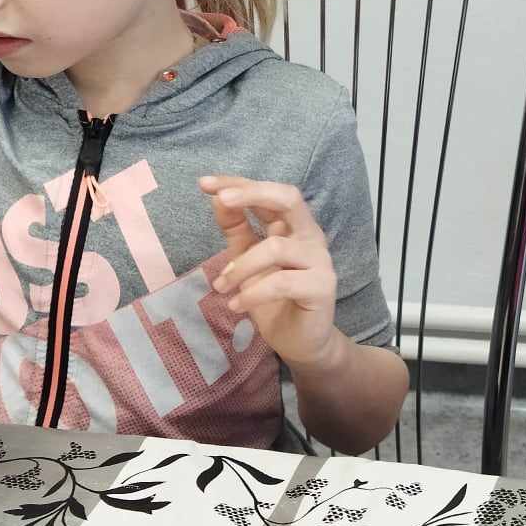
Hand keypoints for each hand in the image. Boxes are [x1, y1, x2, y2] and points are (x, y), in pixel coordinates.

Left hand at [202, 175, 340, 370]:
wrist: (300, 342)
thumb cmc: (273, 299)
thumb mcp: (247, 260)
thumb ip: (237, 230)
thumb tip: (217, 198)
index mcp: (293, 226)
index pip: (268, 193)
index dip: (238, 183)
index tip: (204, 184)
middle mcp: (310, 236)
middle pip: (288, 199)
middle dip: (252, 194)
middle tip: (221, 199)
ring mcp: (319, 260)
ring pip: (276, 247)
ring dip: (240, 267)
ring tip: (220, 287)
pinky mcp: (322, 287)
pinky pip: (281, 282)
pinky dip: (253, 293)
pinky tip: (236, 306)